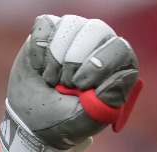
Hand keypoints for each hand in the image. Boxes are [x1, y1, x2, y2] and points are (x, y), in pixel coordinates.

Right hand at [0, 14, 141, 151]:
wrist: (31, 122)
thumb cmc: (65, 121)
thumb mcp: (89, 119)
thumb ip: (110, 100)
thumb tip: (124, 75)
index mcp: (117, 67)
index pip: (120, 49)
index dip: (101, 64)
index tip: (81, 85)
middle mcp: (99, 45)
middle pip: (96, 30)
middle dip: (75, 59)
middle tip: (64, 84)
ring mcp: (75, 35)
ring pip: (71, 24)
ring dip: (56, 56)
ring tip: (51, 80)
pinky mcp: (50, 31)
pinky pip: (46, 24)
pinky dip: (39, 49)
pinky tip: (39, 68)